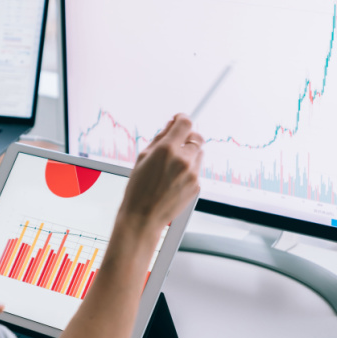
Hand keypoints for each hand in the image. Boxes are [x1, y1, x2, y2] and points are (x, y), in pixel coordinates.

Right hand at [119, 114, 202, 230]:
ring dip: (189, 154)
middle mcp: (183, 161)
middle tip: (177, 144)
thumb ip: (159, 139)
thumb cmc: (137, 190)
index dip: (182, 119)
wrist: (143, 218)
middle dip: (187, 137)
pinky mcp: (197, 186)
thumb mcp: (142, 159)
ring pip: (199, 154)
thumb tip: (170, 126)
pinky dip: (188, 170)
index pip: (185, 124)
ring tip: (172, 166)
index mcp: (166, 150)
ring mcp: (192, 174)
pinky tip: (173, 180)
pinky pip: (197, 170)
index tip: (178, 120)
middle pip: (197, 137)